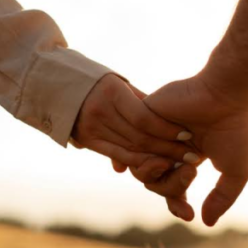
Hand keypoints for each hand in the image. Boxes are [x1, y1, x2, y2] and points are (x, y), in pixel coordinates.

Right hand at [71, 74, 197, 172]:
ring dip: (157, 158)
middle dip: (168, 148)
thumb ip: (142, 102)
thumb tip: (169, 121)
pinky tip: (157, 165)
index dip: (166, 129)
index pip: (143, 118)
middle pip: (139, 137)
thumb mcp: (119, 84)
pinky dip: (138, 161)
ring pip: (130, 149)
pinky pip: (118, 154)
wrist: (56, 84)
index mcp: (111, 93)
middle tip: (191, 156)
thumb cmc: (98, 81)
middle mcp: (100, 112)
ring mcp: (91, 128)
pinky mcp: (87, 141)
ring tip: (180, 163)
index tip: (187, 134)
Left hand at [142, 69, 247, 225]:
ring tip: (187, 163)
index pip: (173, 186)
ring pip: (141, 169)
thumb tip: (205, 223)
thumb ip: (221, 198)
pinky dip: (148, 157)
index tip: (189, 215)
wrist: (233, 92)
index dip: (177, 204)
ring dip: (163, 174)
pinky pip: (132, 147)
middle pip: (155, 182)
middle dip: (172, 187)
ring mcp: (157, 130)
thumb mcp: (236, 171)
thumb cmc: (240, 128)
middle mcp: (171, 142)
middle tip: (192, 171)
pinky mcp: (144, 115)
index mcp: (191, 153)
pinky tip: (166, 155)